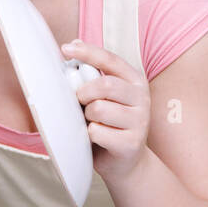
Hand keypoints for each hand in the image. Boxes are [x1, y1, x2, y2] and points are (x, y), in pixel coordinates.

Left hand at [61, 39, 151, 183]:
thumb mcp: (103, 95)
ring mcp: (140, 121)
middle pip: (105, 85)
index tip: (65, 48)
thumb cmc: (108, 123)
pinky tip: (97, 138)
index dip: (87, 52)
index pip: (110, 60)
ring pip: (98, 109)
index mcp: (134, 81)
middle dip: (84, 92)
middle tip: (80, 102)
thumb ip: (91, 74)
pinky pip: (97, 132)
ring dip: (86, 116)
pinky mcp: (131, 143)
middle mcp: (142, 98)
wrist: (125, 161)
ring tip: (91, 122)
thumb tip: (72, 45)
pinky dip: (89, 134)